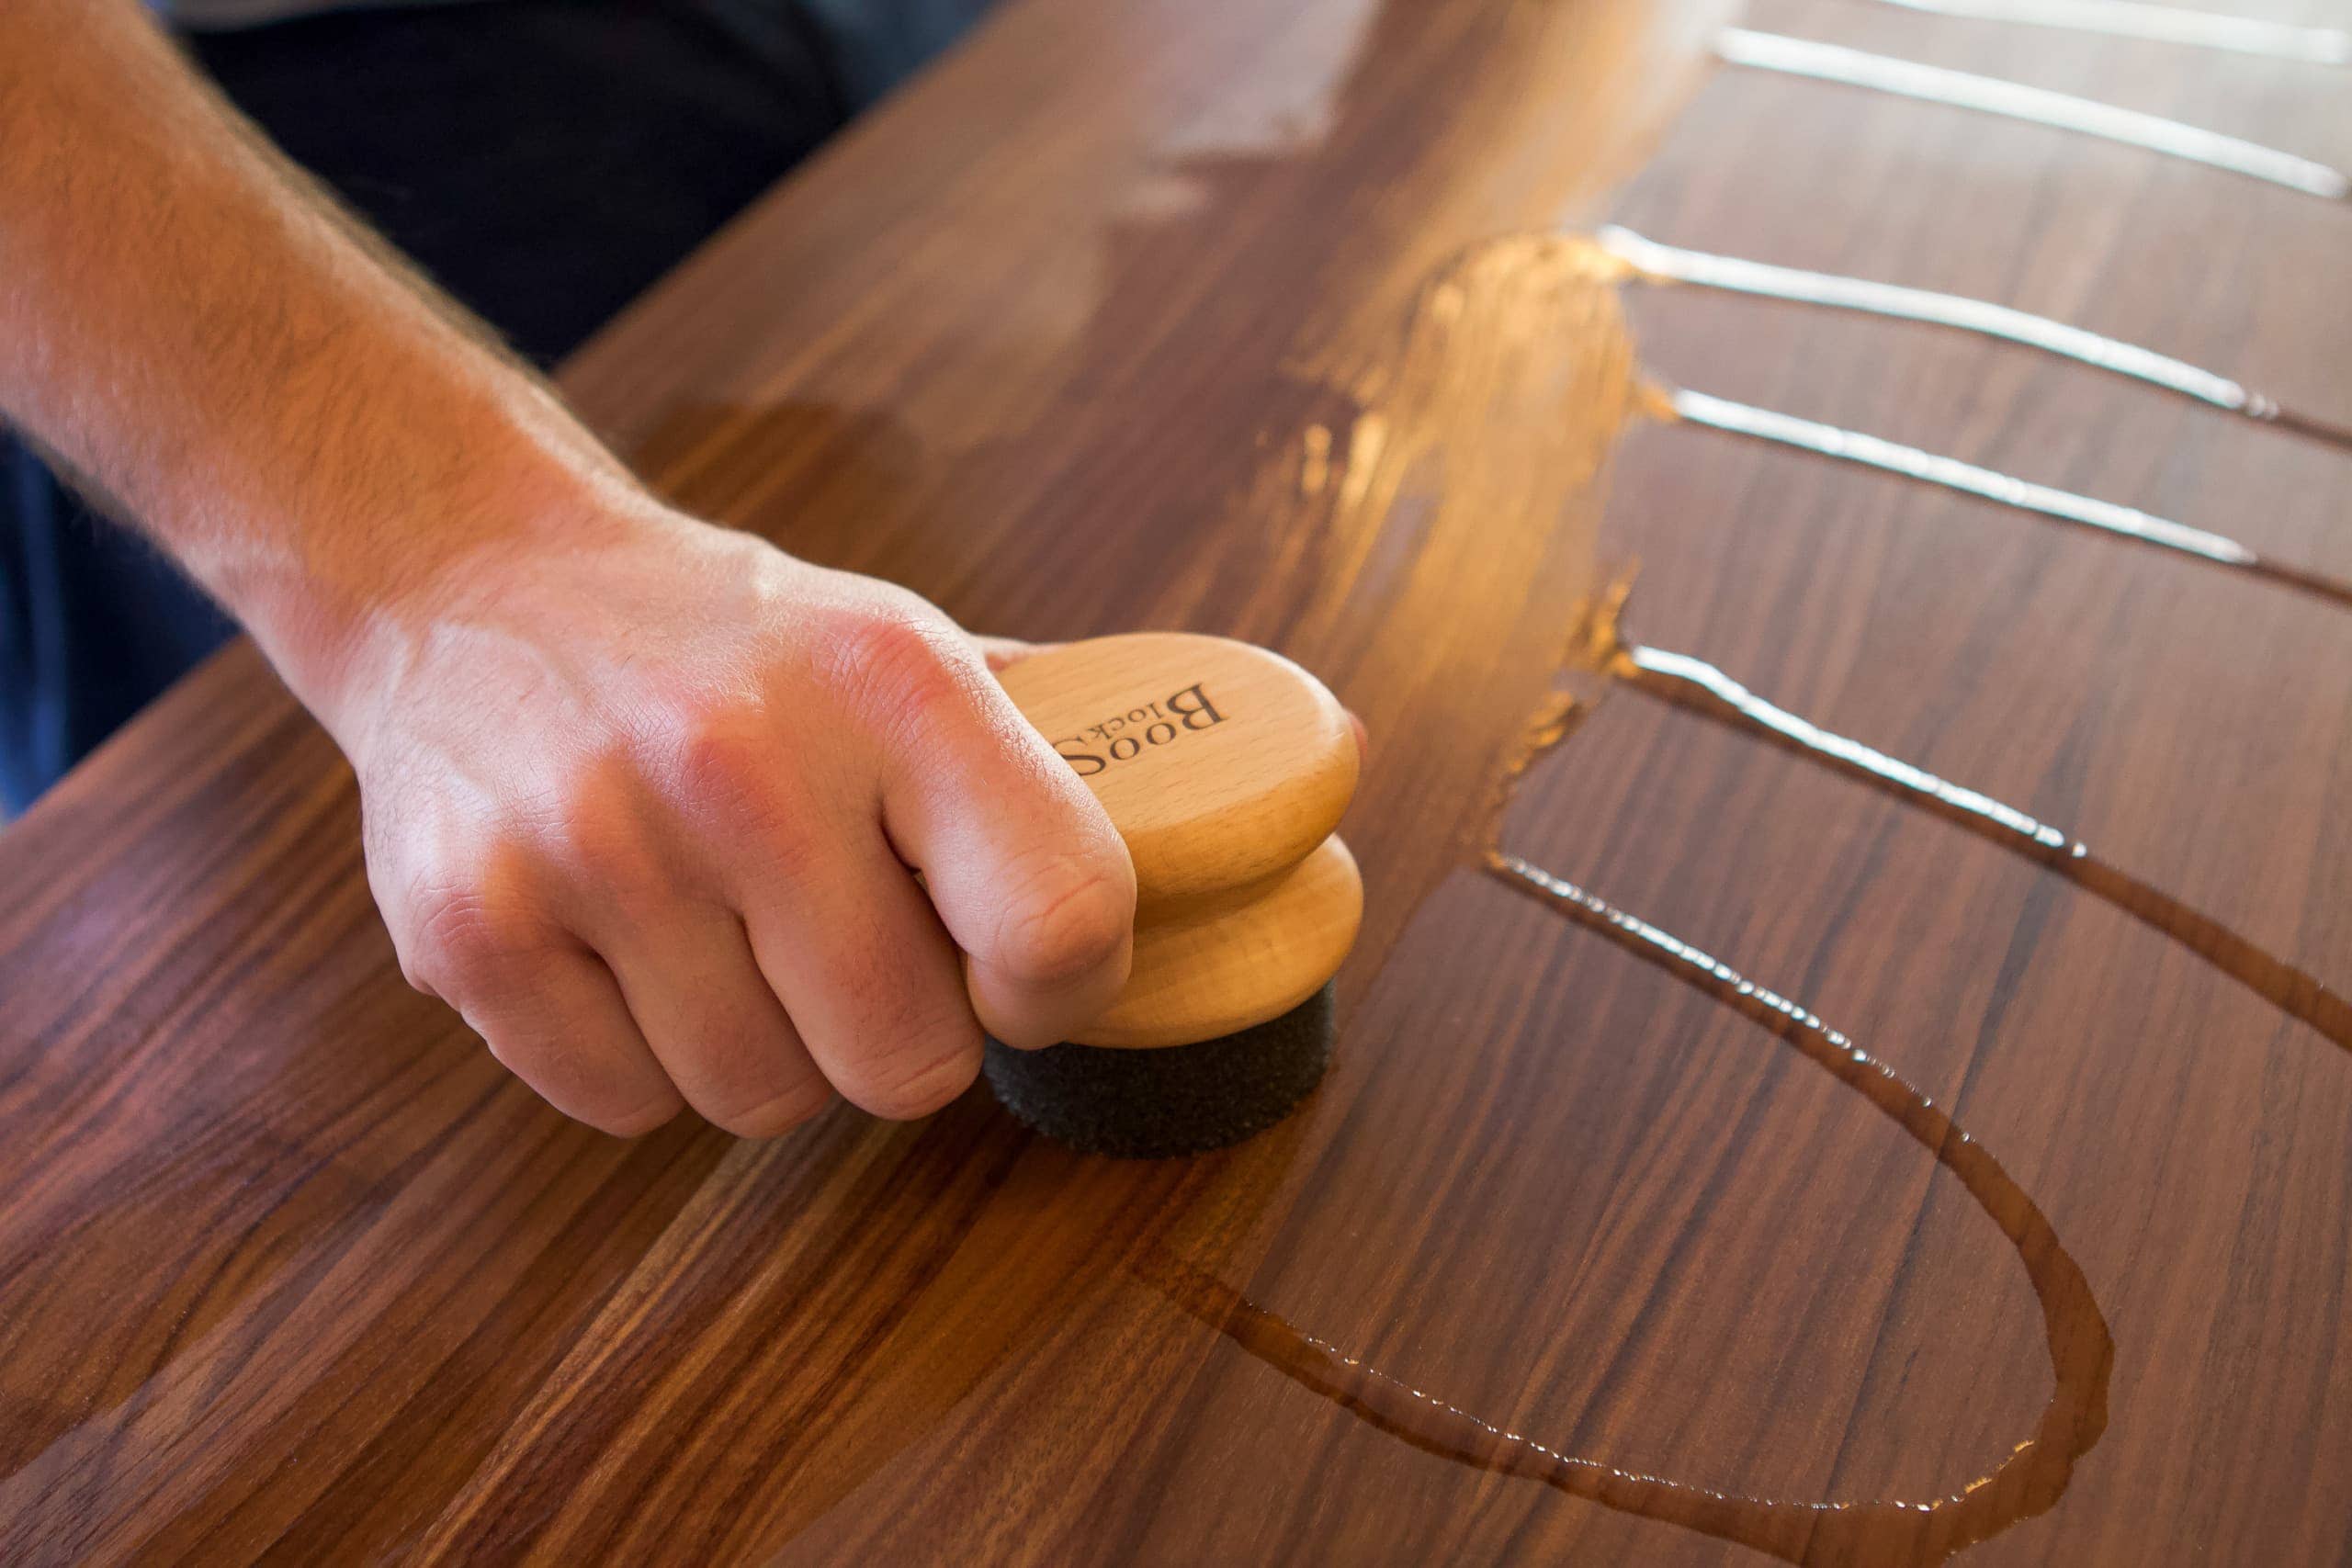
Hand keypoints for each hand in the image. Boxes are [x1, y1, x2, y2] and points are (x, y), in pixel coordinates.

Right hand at [321, 505, 1135, 1136]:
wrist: (468, 579)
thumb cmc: (727, 644)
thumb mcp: (898, 647)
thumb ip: (1056, 747)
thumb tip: (1290, 778)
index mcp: (892, 684)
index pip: (1062, 921)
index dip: (1060, 988)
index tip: (1011, 971)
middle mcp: (744, 761)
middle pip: (905, 1064)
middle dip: (894, 1033)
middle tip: (845, 947)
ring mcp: (592, 846)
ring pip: (759, 1100)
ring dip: (762, 1047)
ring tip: (722, 930)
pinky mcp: (466, 926)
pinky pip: (621, 1105)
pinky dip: (636, 1059)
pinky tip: (620, 946)